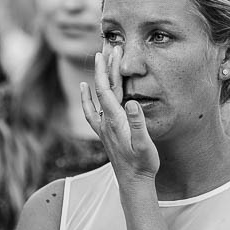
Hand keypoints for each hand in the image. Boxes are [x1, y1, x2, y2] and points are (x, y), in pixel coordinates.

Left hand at [79, 45, 159, 182]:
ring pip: (98, 96)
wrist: (134, 183)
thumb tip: (132, 102)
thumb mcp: (145, 144)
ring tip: (99, 58)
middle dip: (105, 66)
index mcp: (116, 120)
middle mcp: (106, 121)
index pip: (107, 89)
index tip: (109, 51)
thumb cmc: (143, 164)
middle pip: (102, 88)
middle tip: (108, 45)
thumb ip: (138, 123)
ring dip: (99, 76)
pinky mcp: (104, 132)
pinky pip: (91, 110)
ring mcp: (103, 127)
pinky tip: (84, 87)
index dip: (107, 70)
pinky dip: (86, 96)